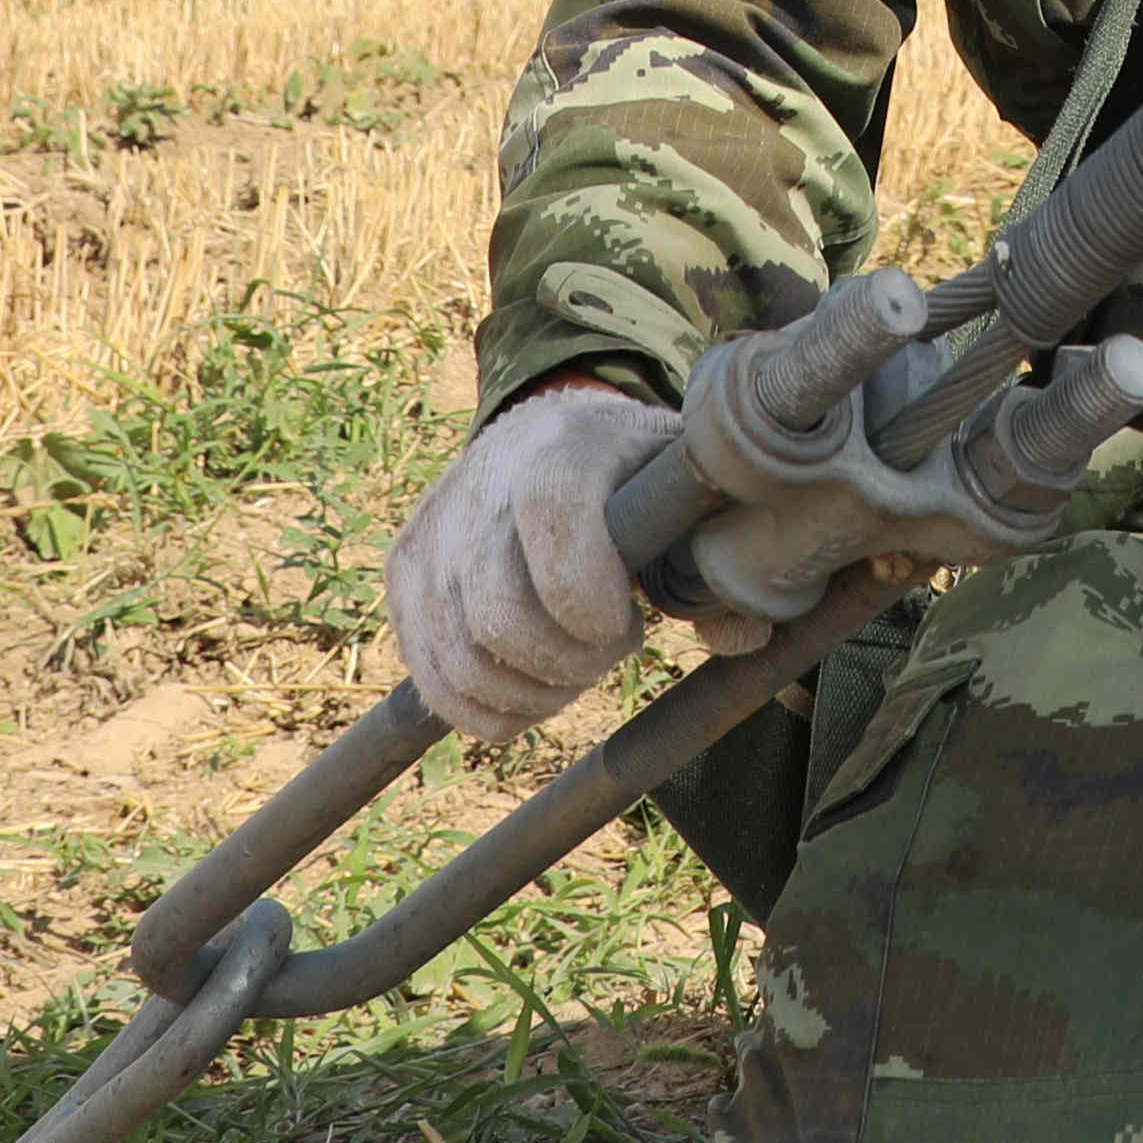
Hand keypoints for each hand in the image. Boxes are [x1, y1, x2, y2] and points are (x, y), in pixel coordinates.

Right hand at [389, 385, 693, 738]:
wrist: (549, 434)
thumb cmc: (634, 477)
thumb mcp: (687, 496)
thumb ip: (719, 565)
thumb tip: (738, 637)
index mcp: (563, 448)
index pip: (554, 524)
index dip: (593, 603)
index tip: (631, 623)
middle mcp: (483, 482)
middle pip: (500, 617)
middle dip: (569, 663)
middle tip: (609, 650)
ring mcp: (433, 530)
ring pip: (462, 661)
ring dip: (532, 693)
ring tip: (574, 665)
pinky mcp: (404, 571)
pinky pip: (433, 681)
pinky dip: (488, 708)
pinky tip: (534, 688)